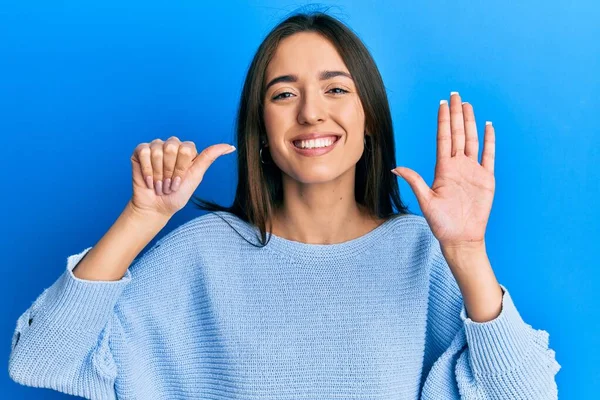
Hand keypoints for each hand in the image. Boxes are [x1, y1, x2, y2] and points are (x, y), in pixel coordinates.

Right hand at [130, 136, 235, 217]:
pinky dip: (147, 170)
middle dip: (169, 171)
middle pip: (172, 147)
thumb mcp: (196, 176)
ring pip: (157, 150)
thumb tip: (231, 146)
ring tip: (158, 184)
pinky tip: (149, 181)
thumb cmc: (177, 194)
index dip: (181, 168)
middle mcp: (171, 145)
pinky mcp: (140, 151)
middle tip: (168, 184)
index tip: (179, 182)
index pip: (186, 149)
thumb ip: (210, 158)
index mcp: (186, 150)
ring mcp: (155, 147)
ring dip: (158, 173)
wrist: (157, 207)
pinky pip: (144, 151)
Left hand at [391, 92, 495, 249]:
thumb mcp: (426, 201)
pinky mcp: (486, 178)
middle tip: (455, 95)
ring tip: (467, 105)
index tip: (442, 104)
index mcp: (443, 168)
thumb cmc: (442, 223)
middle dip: (455, 114)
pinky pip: (488, 155)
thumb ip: (415, 181)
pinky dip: (489, 140)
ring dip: (470, 122)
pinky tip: (487, 125)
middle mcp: (457, 166)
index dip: (443, 121)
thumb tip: (397, 168)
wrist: (461, 237)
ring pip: (472, 140)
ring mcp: (472, 171)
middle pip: (457, 134)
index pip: (443, 138)